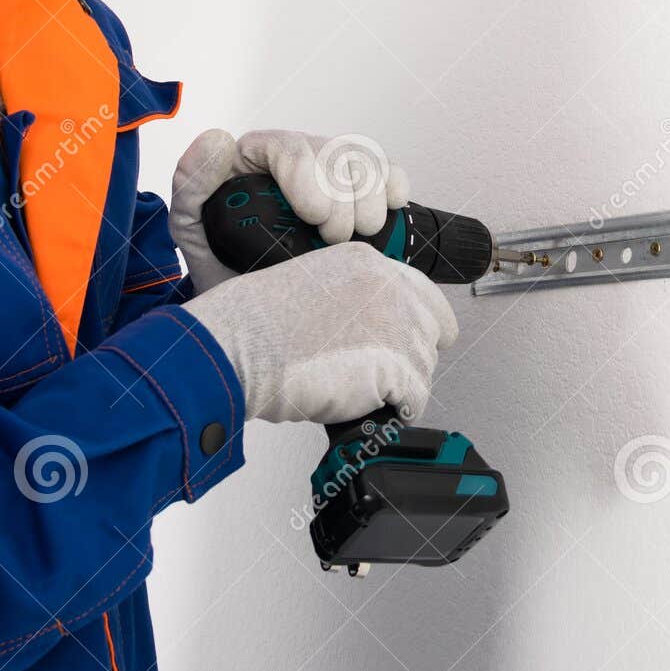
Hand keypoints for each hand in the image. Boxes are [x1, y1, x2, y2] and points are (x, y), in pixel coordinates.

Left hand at [169, 126, 410, 297]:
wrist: (253, 310)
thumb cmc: (222, 267)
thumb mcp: (193, 230)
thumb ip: (193, 186)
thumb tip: (218, 140)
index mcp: (255, 158)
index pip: (289, 146)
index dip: (309, 175)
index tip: (315, 216)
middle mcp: (296, 157)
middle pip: (334, 151)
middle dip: (344, 196)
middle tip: (335, 240)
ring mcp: (330, 171)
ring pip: (364, 160)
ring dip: (370, 197)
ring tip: (361, 235)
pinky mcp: (360, 188)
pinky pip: (387, 170)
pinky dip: (394, 186)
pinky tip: (390, 208)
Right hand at [186, 240, 458, 426]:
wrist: (237, 346)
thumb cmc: (254, 322)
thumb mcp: (309, 281)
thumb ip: (350, 293)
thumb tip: (369, 324)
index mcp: (367, 261)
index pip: (423, 294)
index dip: (414, 324)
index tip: (404, 342)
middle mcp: (390, 286)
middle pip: (432, 330)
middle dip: (409, 355)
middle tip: (379, 373)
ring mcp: (396, 324)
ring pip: (425, 365)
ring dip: (399, 384)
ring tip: (361, 389)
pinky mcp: (394, 365)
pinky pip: (416, 397)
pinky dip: (396, 409)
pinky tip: (369, 406)